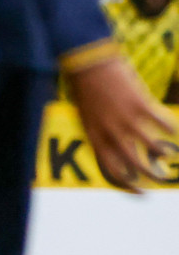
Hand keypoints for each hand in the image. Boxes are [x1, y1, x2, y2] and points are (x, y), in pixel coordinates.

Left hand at [65, 55, 176, 190]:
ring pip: (152, 146)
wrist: (87, 61)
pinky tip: (173, 130)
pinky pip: (162, 123)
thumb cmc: (84, 86)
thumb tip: (121, 147)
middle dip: (150, 176)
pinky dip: (170, 128)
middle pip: (134, 164)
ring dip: (163, 153)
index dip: (127, 185)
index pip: (111, 170)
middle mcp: (110, 132)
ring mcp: (127, 119)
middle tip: (161, 180)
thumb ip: (102, 132)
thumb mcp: (86, 115)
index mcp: (94, 137)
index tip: (140, 192)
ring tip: (168, 155)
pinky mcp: (141, 104)